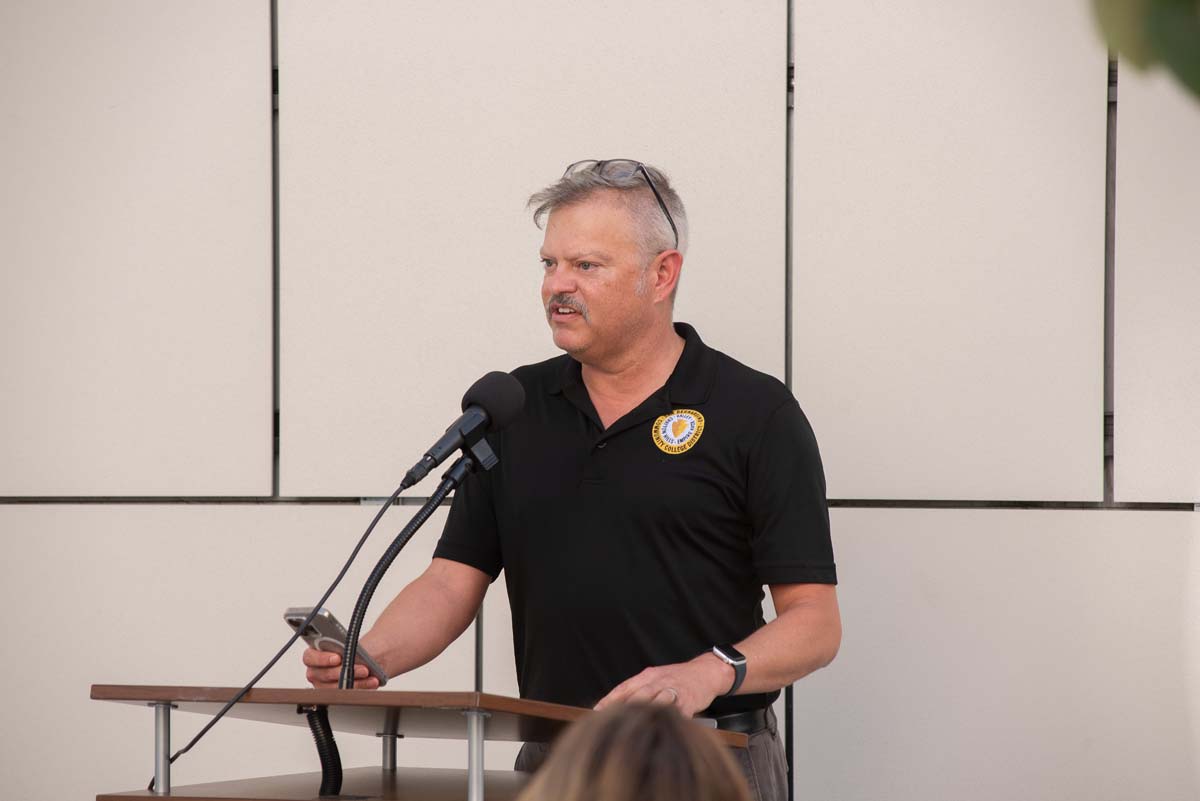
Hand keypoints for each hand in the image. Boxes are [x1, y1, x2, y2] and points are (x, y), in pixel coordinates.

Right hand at [302, 647, 380, 689]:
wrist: (368, 657)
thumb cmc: (355, 649)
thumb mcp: (350, 645)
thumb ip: (346, 648)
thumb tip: (353, 656)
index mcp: (313, 655)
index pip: (309, 657)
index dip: (322, 659)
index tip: (338, 658)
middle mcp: (315, 672)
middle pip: (324, 675)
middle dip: (345, 671)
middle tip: (362, 668)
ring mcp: (324, 685)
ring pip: (335, 688)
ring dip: (355, 682)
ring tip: (369, 675)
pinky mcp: (336, 694)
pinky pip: (346, 695)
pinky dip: (361, 688)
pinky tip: (371, 682)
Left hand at [594, 653, 732, 717]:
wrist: (706, 672)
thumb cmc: (679, 678)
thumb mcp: (655, 678)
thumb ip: (638, 690)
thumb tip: (615, 706)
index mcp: (647, 676)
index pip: (623, 688)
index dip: (609, 700)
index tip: (595, 712)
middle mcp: (658, 681)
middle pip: (636, 695)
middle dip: (622, 710)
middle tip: (609, 724)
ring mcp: (672, 690)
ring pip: (654, 702)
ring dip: (642, 715)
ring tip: (629, 729)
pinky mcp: (688, 700)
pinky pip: (675, 712)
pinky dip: (666, 721)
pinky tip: (658, 730)